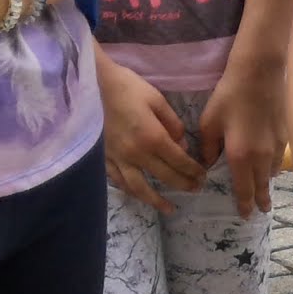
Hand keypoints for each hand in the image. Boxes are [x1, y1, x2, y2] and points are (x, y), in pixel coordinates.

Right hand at [95, 58, 200, 204]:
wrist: (90, 85)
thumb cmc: (125, 87)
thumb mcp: (157, 99)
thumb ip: (173, 124)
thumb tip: (182, 146)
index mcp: (153, 137)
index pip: (180, 161)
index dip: (193, 170)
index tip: (203, 176)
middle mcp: (136, 154)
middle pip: (165, 177)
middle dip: (184, 185)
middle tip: (196, 189)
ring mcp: (117, 159)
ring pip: (139, 188)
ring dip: (156, 201)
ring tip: (169, 208)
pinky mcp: (103, 159)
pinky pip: (118, 181)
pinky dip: (131, 191)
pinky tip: (139, 195)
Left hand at [202, 61, 288, 217]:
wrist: (259, 74)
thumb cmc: (229, 96)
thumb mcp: (209, 122)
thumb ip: (208, 148)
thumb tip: (209, 163)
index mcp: (240, 157)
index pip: (243, 189)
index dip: (245, 204)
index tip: (246, 215)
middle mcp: (261, 157)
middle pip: (262, 185)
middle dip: (261, 200)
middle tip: (261, 210)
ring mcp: (276, 147)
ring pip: (272, 173)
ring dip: (267, 183)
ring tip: (265, 190)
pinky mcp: (284, 135)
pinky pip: (279, 159)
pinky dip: (273, 167)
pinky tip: (271, 165)